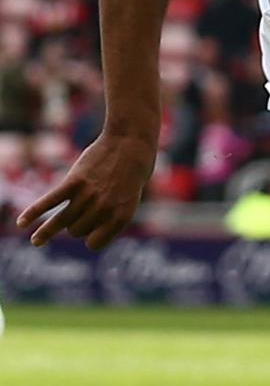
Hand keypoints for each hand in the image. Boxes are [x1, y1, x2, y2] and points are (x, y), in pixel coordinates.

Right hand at [17, 130, 156, 249]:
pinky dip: (32, 213)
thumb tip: (85, 227)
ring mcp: (88, 196)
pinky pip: (49, 201)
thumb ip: (110, 214)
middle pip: (76, 231)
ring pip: (61, 222)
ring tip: (36, 242)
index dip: (90, 237)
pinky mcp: (74, 182)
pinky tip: (21, 223)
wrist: (130, 143)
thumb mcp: (129, 198)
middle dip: (75, 225)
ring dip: (46, 232)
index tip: (91, 230)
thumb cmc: (132, 171)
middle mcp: (104, 209)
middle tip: (82, 211)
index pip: (93, 243)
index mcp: (120, 217)